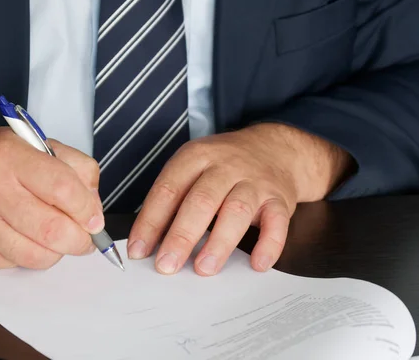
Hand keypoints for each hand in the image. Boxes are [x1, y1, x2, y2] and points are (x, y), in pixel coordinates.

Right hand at [0, 125, 103, 268]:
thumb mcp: (38, 145)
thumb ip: (76, 168)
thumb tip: (94, 210)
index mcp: (10, 155)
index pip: (63, 189)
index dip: (88, 210)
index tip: (94, 219)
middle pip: (53, 230)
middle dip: (80, 241)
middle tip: (84, 238)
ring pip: (37, 256)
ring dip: (57, 252)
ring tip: (56, 238)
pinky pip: (14, 264)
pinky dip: (29, 256)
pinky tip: (24, 238)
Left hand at [127, 123, 352, 275]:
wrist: (274, 149)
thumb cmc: (222, 167)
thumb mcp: (192, 168)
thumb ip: (173, 201)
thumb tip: (148, 244)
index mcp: (195, 157)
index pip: (168, 190)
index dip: (151, 222)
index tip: (139, 250)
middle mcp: (225, 167)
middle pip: (201, 200)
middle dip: (181, 236)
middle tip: (167, 265)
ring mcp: (254, 181)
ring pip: (236, 210)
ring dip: (219, 242)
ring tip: (204, 268)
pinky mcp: (279, 198)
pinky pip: (277, 222)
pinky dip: (269, 244)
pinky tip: (257, 264)